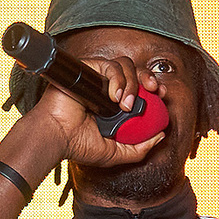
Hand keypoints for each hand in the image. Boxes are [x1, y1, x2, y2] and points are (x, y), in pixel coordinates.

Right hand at [29, 55, 164, 171]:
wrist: (57, 138)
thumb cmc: (78, 145)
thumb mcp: (116, 152)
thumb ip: (140, 147)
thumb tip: (161, 136)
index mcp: (113, 104)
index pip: (138, 87)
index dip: (151, 87)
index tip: (160, 94)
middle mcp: (105, 88)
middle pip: (134, 71)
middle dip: (148, 77)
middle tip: (154, 90)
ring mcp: (95, 77)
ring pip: (124, 65)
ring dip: (131, 84)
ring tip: (125, 104)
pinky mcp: (86, 69)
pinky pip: (109, 65)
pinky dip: (116, 79)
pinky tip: (113, 96)